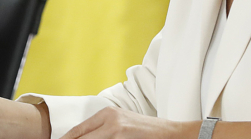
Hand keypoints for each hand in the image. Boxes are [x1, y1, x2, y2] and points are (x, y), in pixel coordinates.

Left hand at [63, 107, 192, 138]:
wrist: (173, 133)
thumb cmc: (147, 133)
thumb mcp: (121, 125)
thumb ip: (102, 130)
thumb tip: (80, 138)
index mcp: (106, 114)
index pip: (77, 131)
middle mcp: (108, 119)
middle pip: (79, 138)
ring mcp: (115, 129)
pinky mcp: (122, 138)